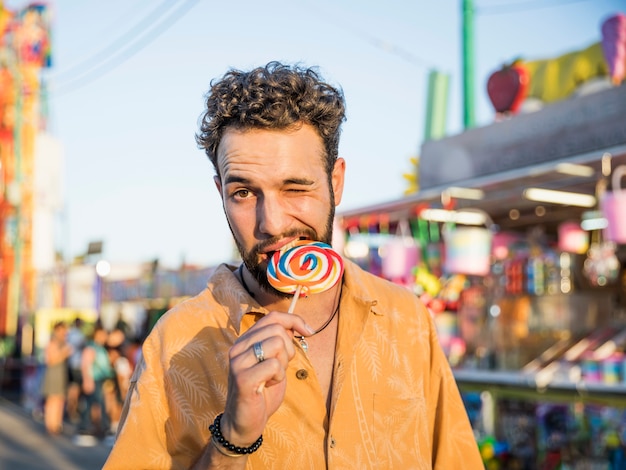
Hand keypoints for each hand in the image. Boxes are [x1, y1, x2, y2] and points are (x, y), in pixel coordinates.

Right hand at [220, 311, 312, 446]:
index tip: (309, 331)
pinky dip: (278, 377)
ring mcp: (238, 362)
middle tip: (280, 368)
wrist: (245, 422)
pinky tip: (267, 386)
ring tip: (272, 377)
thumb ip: (280, 343)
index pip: (272, 317)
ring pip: (277, 344)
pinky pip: (274, 365)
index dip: (294, 320)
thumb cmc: (262, 392)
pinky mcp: (243, 378)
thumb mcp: (274, 362)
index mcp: (245, 340)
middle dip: (289, 349)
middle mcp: (238, 347)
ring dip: (283, 364)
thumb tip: (297, 325)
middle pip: (277, 330)